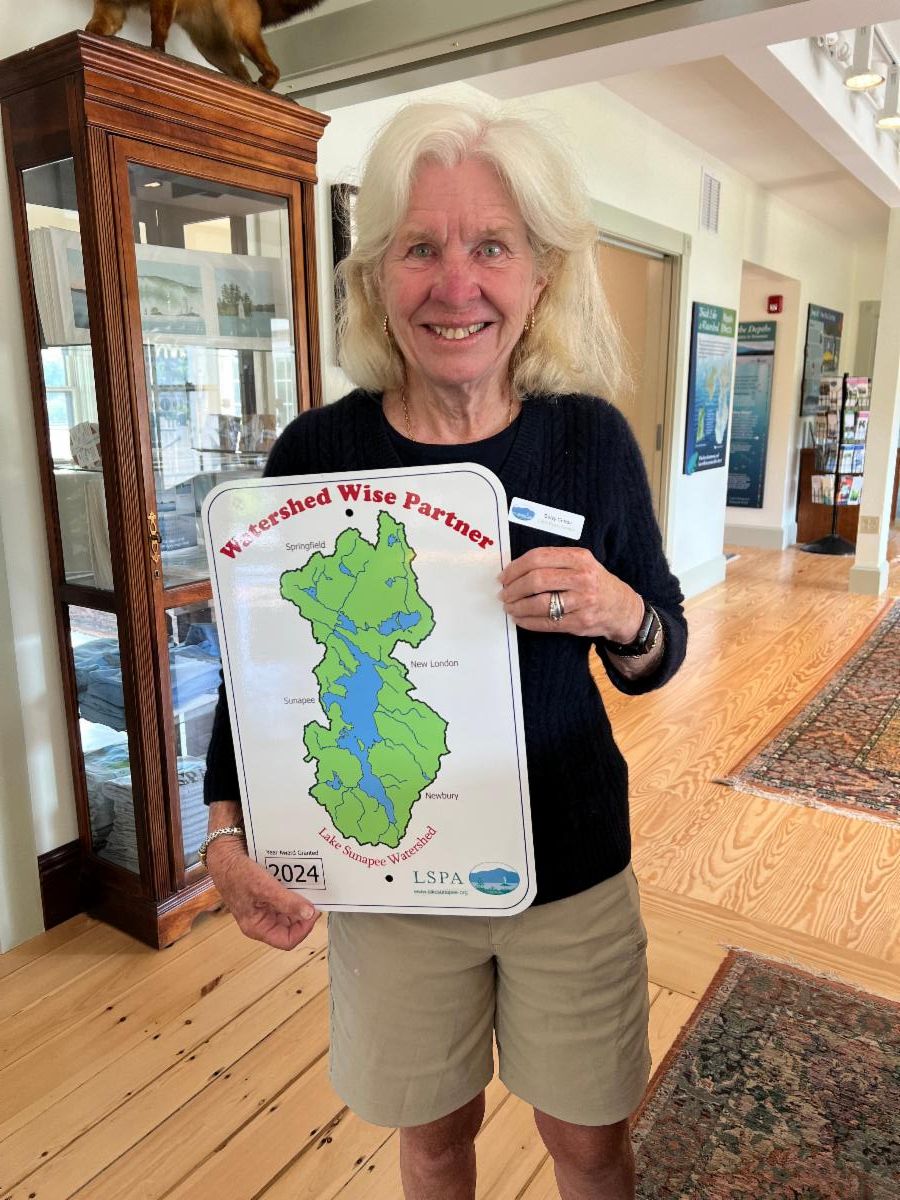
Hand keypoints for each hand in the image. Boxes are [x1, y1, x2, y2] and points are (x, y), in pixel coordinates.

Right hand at [206, 836, 318, 950]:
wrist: (225, 856)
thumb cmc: (237, 874)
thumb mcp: (265, 888)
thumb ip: (287, 902)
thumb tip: (309, 914)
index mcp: (257, 927)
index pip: (287, 941)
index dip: (303, 929)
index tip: (313, 912)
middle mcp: (262, 921)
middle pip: (290, 927)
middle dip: (303, 914)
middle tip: (314, 898)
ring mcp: (264, 909)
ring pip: (289, 913)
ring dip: (300, 902)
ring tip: (309, 890)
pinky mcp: (266, 897)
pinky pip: (284, 900)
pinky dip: (294, 893)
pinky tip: (299, 883)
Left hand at [499, 547, 644, 640]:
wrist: (622, 608)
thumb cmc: (594, 583)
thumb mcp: (581, 563)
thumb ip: (554, 561)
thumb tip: (515, 570)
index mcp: (579, 558)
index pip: (538, 558)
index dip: (515, 568)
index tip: (504, 576)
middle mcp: (582, 578)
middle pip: (536, 580)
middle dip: (514, 588)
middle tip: (504, 594)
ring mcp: (582, 601)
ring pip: (539, 604)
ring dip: (518, 607)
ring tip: (510, 607)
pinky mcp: (580, 622)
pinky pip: (546, 623)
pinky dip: (528, 622)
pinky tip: (520, 619)